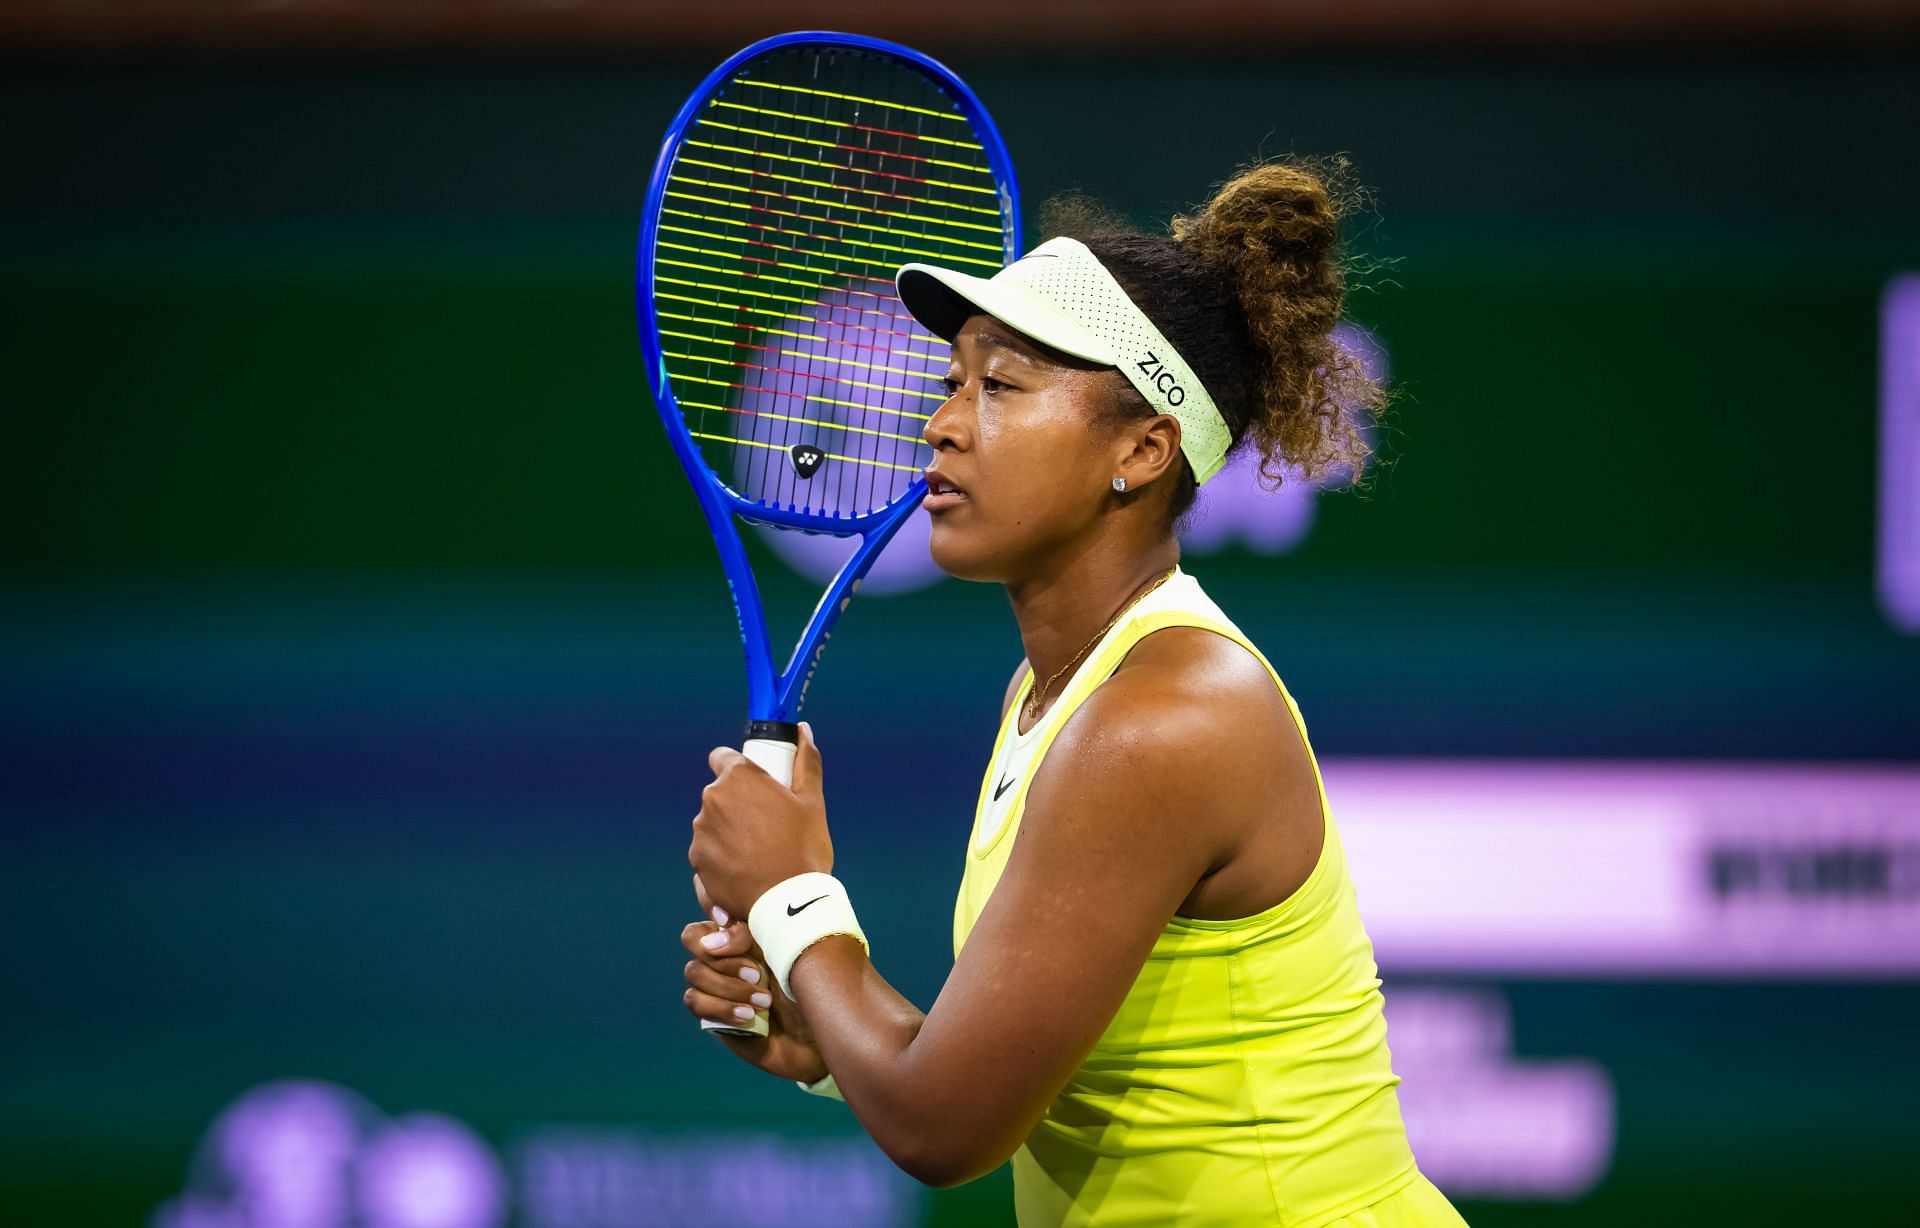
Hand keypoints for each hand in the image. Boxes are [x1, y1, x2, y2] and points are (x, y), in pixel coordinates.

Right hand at [681, 875, 827, 1083]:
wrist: (821, 1033)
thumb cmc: (813, 986)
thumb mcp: (789, 952)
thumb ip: (753, 933)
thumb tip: (715, 937)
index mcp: (743, 930)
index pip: (709, 905)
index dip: (712, 913)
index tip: (733, 923)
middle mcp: (726, 953)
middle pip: (693, 938)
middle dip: (725, 957)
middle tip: (758, 974)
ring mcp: (717, 983)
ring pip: (694, 972)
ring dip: (728, 986)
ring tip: (763, 1001)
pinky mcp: (712, 1013)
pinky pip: (696, 1001)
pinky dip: (721, 1007)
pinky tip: (749, 1017)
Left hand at [687, 722, 831, 919]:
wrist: (788, 904)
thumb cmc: (804, 849)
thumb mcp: (812, 802)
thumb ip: (806, 761)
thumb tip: (802, 729)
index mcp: (738, 777)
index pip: (721, 757)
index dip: (738, 768)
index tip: (755, 784)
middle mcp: (712, 800)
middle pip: (720, 793)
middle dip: (738, 804)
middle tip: (767, 825)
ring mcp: (701, 833)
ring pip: (713, 824)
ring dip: (729, 832)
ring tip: (760, 853)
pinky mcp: (697, 862)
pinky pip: (709, 852)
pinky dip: (723, 858)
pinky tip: (748, 870)